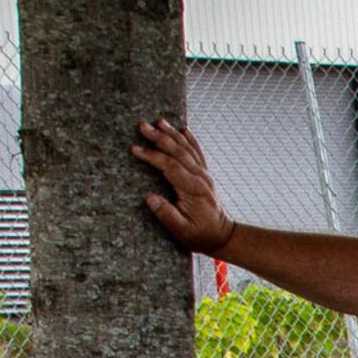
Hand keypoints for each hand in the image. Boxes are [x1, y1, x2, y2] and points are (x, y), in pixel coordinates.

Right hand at [132, 115, 234, 254]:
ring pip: (187, 149)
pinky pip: (198, 153)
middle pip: (178, 152)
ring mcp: (204, 174)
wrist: (221, 236)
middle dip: (159, 137)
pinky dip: (191, 140)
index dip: (152, 156)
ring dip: (172, 134)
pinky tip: (184, 129)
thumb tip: (150, 198)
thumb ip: (166, 215)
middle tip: (143, 126)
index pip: (170, 166)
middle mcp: (200, 178)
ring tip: (158, 121)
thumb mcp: (181, 231)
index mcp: (193, 189)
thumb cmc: (200, 234)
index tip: (136, 149)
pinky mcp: (205, 174)